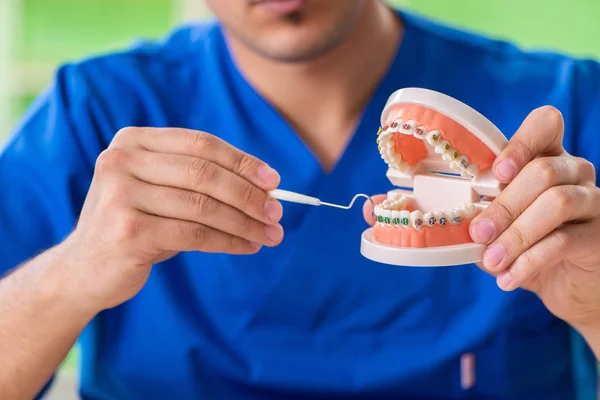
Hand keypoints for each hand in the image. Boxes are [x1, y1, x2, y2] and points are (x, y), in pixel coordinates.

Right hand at [63, 127, 283, 311]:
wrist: (84, 268)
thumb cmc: (136, 224)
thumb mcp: (161, 191)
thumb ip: (201, 181)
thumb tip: (266, 188)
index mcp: (133, 141)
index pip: (200, 144)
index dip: (242, 161)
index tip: (273, 180)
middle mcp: (122, 161)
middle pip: (204, 173)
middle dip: (248, 194)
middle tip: (277, 212)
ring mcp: (121, 195)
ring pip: (203, 206)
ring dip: (245, 222)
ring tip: (271, 234)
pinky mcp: (128, 231)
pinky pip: (195, 234)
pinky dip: (229, 241)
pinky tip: (249, 246)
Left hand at [469, 106, 599, 329]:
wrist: (567, 286)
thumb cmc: (527, 246)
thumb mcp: (500, 225)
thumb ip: (480, 212)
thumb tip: (437, 212)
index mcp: (547, 157)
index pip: (546, 124)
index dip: (521, 143)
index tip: (497, 171)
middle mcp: (576, 172)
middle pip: (543, 171)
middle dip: (504, 204)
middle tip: (477, 233)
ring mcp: (593, 202)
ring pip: (557, 203)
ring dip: (515, 234)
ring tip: (491, 259)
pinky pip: (564, 241)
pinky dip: (529, 261)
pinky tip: (508, 278)